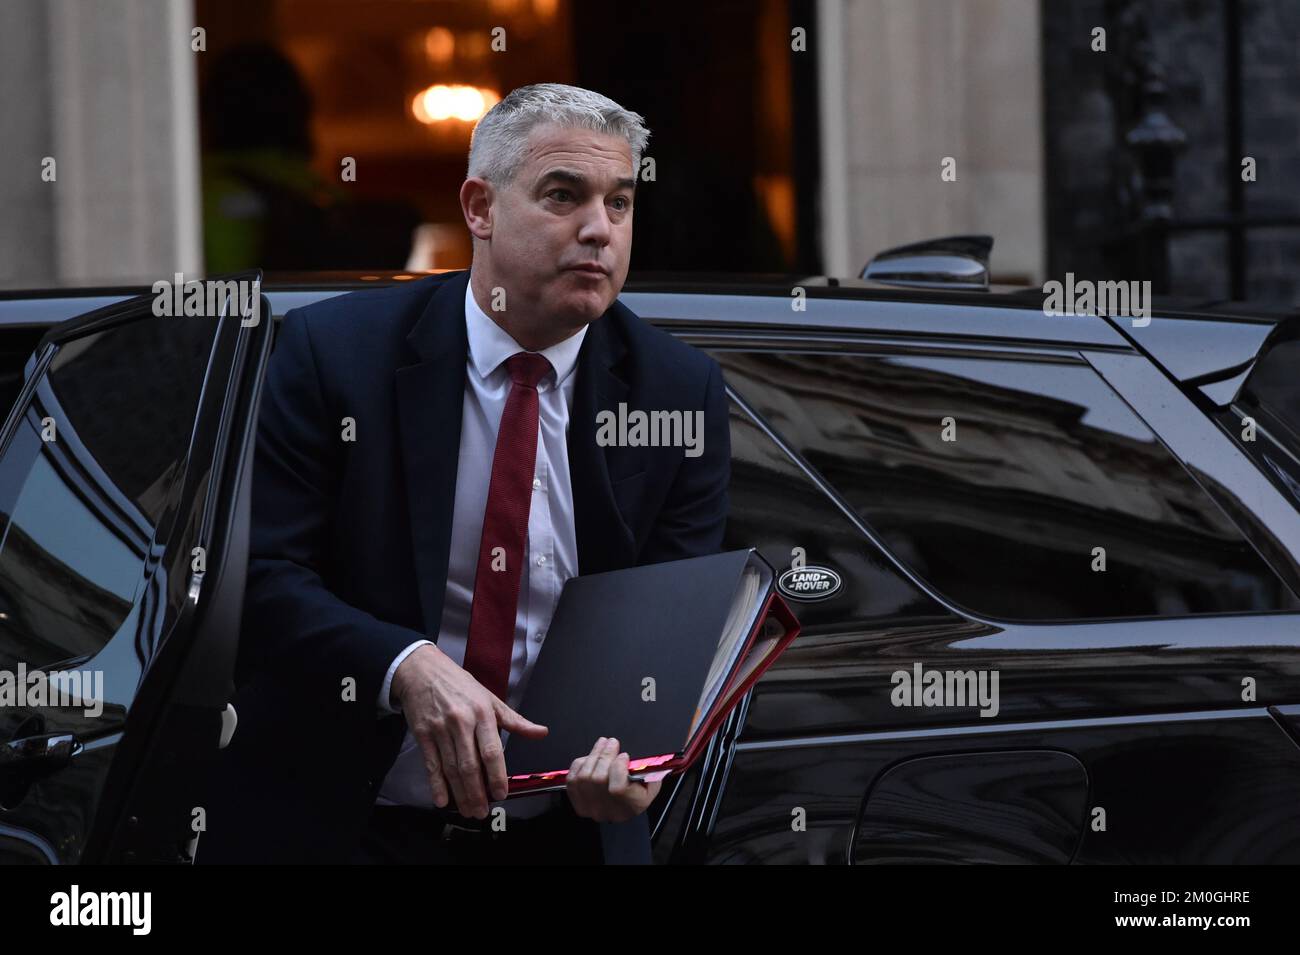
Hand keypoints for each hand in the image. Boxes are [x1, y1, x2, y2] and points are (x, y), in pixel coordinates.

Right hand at [391, 644, 547, 819]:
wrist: (422, 670)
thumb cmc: (459, 684)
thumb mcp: (490, 698)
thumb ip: (515, 720)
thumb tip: (541, 733)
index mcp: (482, 713)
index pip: (492, 750)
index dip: (496, 775)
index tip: (501, 793)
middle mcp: (461, 722)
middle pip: (470, 765)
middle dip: (477, 793)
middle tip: (482, 812)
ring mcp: (440, 729)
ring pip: (451, 769)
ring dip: (460, 794)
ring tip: (468, 810)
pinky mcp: (423, 735)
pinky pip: (431, 764)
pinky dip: (436, 784)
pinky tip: (442, 800)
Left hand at [565, 737, 662, 822]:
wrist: (625, 807)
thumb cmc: (639, 790)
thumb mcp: (652, 782)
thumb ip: (648, 770)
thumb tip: (638, 759)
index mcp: (632, 805)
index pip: (617, 788)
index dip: (618, 767)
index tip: (624, 756)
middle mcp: (609, 810)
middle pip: (598, 779)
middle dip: (605, 755)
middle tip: (612, 742)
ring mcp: (590, 808)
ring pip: (584, 777)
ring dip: (593, 755)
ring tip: (602, 743)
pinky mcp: (577, 802)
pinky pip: (572, 779)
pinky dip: (580, 764)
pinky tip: (590, 757)